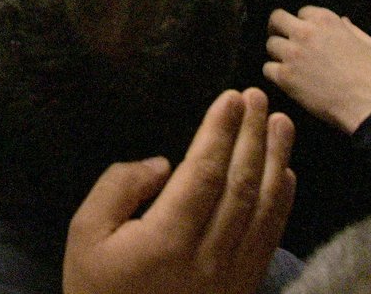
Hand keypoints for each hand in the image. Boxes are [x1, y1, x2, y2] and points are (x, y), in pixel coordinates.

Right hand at [64, 89, 294, 293]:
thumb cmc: (98, 290)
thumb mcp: (84, 234)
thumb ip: (118, 189)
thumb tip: (163, 163)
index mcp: (164, 239)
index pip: (202, 173)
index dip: (219, 132)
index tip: (229, 98)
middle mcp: (206, 256)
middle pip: (240, 185)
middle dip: (251, 135)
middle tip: (257, 96)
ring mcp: (231, 275)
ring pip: (263, 209)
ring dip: (275, 161)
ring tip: (281, 124)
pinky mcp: (243, 287)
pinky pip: (270, 239)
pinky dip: (282, 203)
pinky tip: (286, 173)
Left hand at [264, 6, 370, 133]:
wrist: (366, 103)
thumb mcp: (369, 44)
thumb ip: (352, 30)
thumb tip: (343, 21)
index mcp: (325, 20)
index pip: (302, 11)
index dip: (303, 23)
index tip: (306, 34)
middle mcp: (305, 32)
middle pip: (276, 19)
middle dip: (278, 28)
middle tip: (283, 40)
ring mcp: (292, 53)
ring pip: (270, 44)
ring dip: (277, 53)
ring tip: (287, 64)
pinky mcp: (285, 76)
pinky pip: (267, 68)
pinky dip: (274, 74)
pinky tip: (285, 80)